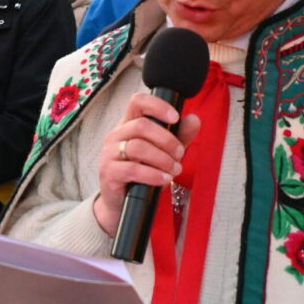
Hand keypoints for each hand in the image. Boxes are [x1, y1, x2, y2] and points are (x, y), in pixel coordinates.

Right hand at [93, 92, 200, 236]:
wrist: (123, 202)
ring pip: (138, 147)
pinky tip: (164, 179)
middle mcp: (116, 135)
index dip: (157, 105)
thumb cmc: (143, 172)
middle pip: (141, 125)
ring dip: (162, 159)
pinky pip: (132, 169)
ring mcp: (109, 153)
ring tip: (175, 170)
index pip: (137, 101)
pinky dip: (153, 174)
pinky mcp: (109, 172)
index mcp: (129, 124)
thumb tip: (194, 119)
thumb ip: (180, 136)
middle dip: (166, 140)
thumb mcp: (165, 152)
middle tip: (179, 154)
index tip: (175, 118)